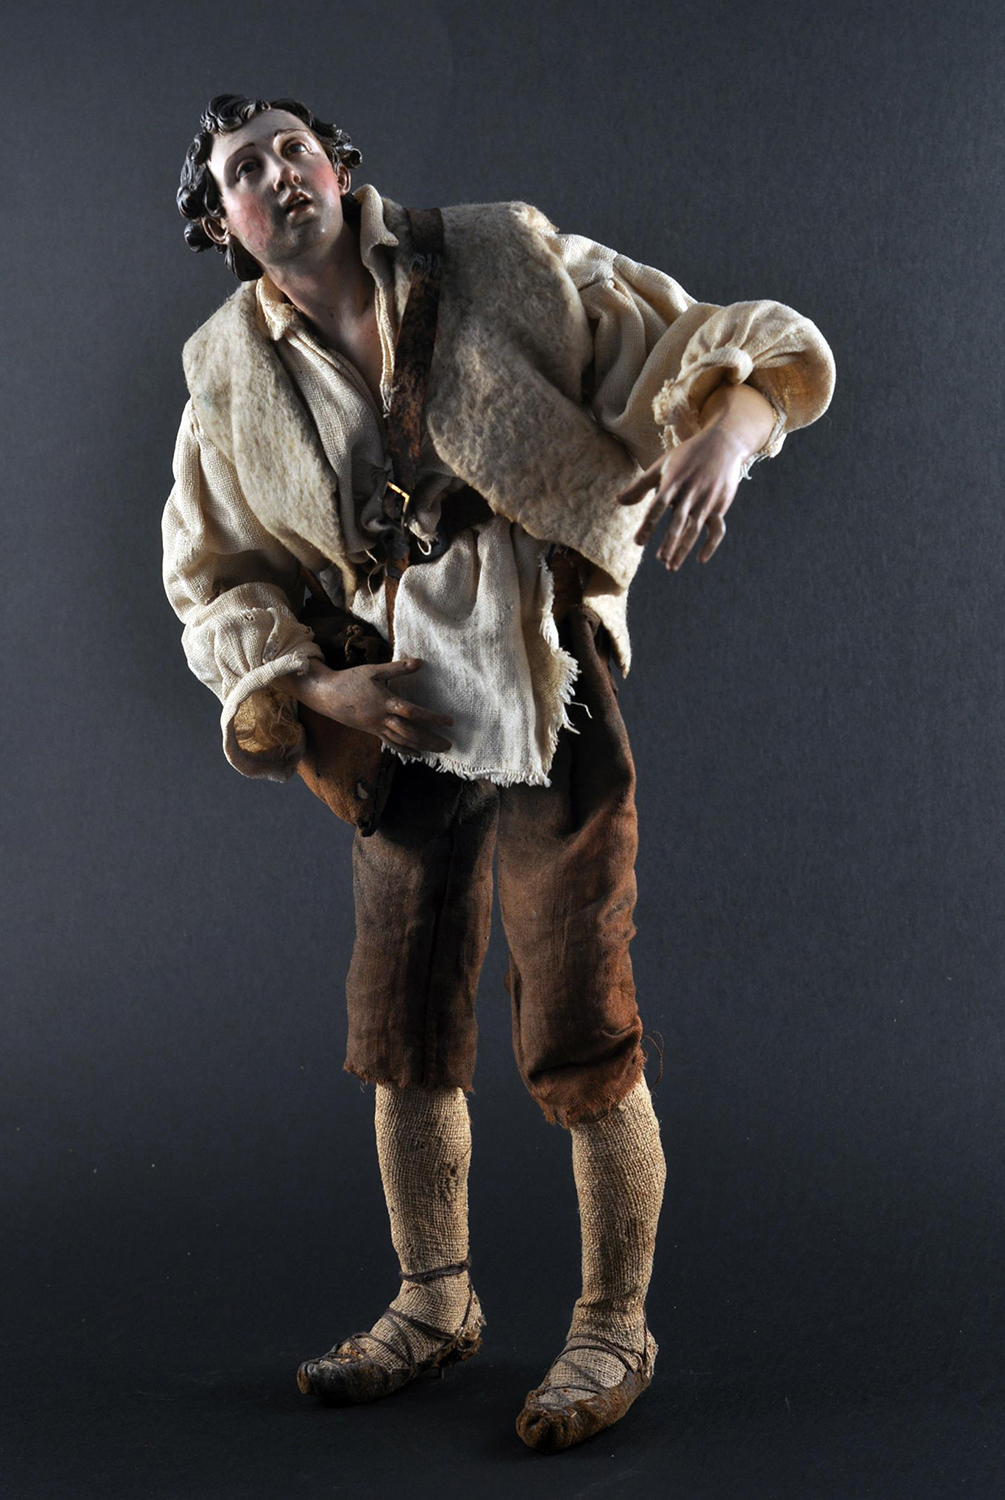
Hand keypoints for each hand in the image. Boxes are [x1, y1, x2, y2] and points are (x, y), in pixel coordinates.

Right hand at [286, 658, 453, 753]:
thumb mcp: (374, 671)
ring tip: (438, 750)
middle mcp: (382, 719)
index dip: (432, 718)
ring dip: (422, 747)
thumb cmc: (351, 680)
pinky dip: (405, 750)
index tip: (449, 722)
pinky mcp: (372, 732)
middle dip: (431, 740)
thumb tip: (420, 662)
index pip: (413, 713)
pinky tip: (417, 754)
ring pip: (402, 741)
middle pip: (411, 733)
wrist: (327, 696)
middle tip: (449, 745)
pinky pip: (391, 744)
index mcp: (385, 702)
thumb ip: (398, 668)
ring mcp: (377, 728)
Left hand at [616, 424, 747, 570]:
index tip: (639, 542)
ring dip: (684, 549)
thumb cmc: (687, 456)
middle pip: (679, 521)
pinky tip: (700, 559)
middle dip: (669, 542)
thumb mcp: (662, 465)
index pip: (658, 506)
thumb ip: (640, 485)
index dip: (649, 525)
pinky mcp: (720, 505)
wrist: (723, 444)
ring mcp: (707, 500)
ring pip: (695, 528)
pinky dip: (710, 545)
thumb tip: (618, 501)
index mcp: (674, 482)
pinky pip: (717, 529)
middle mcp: (691, 492)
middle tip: (660, 558)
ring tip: (671, 566)